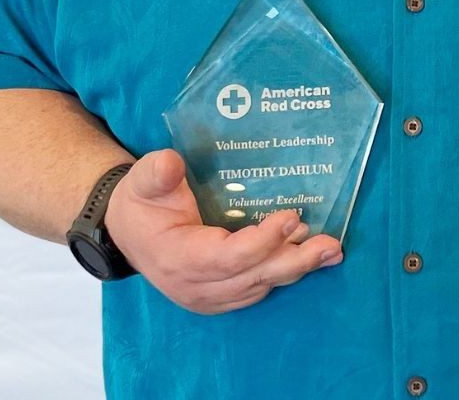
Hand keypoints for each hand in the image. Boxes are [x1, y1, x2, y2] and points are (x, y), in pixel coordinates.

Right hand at [104, 148, 342, 313]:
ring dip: (296, 267)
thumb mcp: (142, 180)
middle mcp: (196, 286)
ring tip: (330, 250)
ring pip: (259, 284)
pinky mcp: (220, 294)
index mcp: (178, 259)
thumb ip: (156, 173)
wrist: (127, 231)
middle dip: (295, 262)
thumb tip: (170, 163)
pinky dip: (283, 272)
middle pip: (253, 277)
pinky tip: (309, 255)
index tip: (291, 215)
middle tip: (331, 245)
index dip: (262, 241)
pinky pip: (257, 286)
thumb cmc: (141, 201)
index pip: (228, 257)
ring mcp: (209, 296)